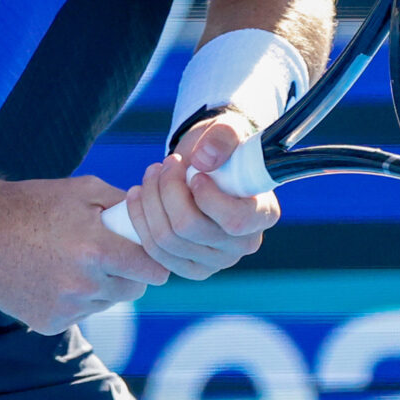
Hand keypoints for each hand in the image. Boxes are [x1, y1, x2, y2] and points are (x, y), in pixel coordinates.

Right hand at [0, 172, 168, 335]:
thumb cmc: (32, 203)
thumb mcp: (82, 190)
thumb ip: (124, 204)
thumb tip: (155, 215)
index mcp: (97, 249)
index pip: (153, 271)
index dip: (155, 262)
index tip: (149, 254)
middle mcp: (84, 285)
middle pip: (134, 290)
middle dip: (129, 273)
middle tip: (108, 254)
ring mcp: (65, 308)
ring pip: (106, 302)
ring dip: (101, 286)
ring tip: (73, 260)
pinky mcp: (48, 323)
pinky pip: (79, 314)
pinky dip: (74, 299)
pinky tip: (52, 276)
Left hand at [120, 116, 280, 281]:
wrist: (208, 165)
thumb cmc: (222, 149)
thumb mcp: (227, 131)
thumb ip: (222, 138)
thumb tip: (203, 159)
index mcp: (262, 215)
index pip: (234, 221)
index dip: (207, 198)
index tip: (196, 173)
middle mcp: (242, 245)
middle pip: (190, 229)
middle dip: (168, 190)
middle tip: (166, 162)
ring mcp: (215, 261)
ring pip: (167, 240)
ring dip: (150, 201)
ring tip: (151, 173)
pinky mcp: (188, 267)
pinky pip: (154, 251)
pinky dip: (140, 220)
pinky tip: (136, 195)